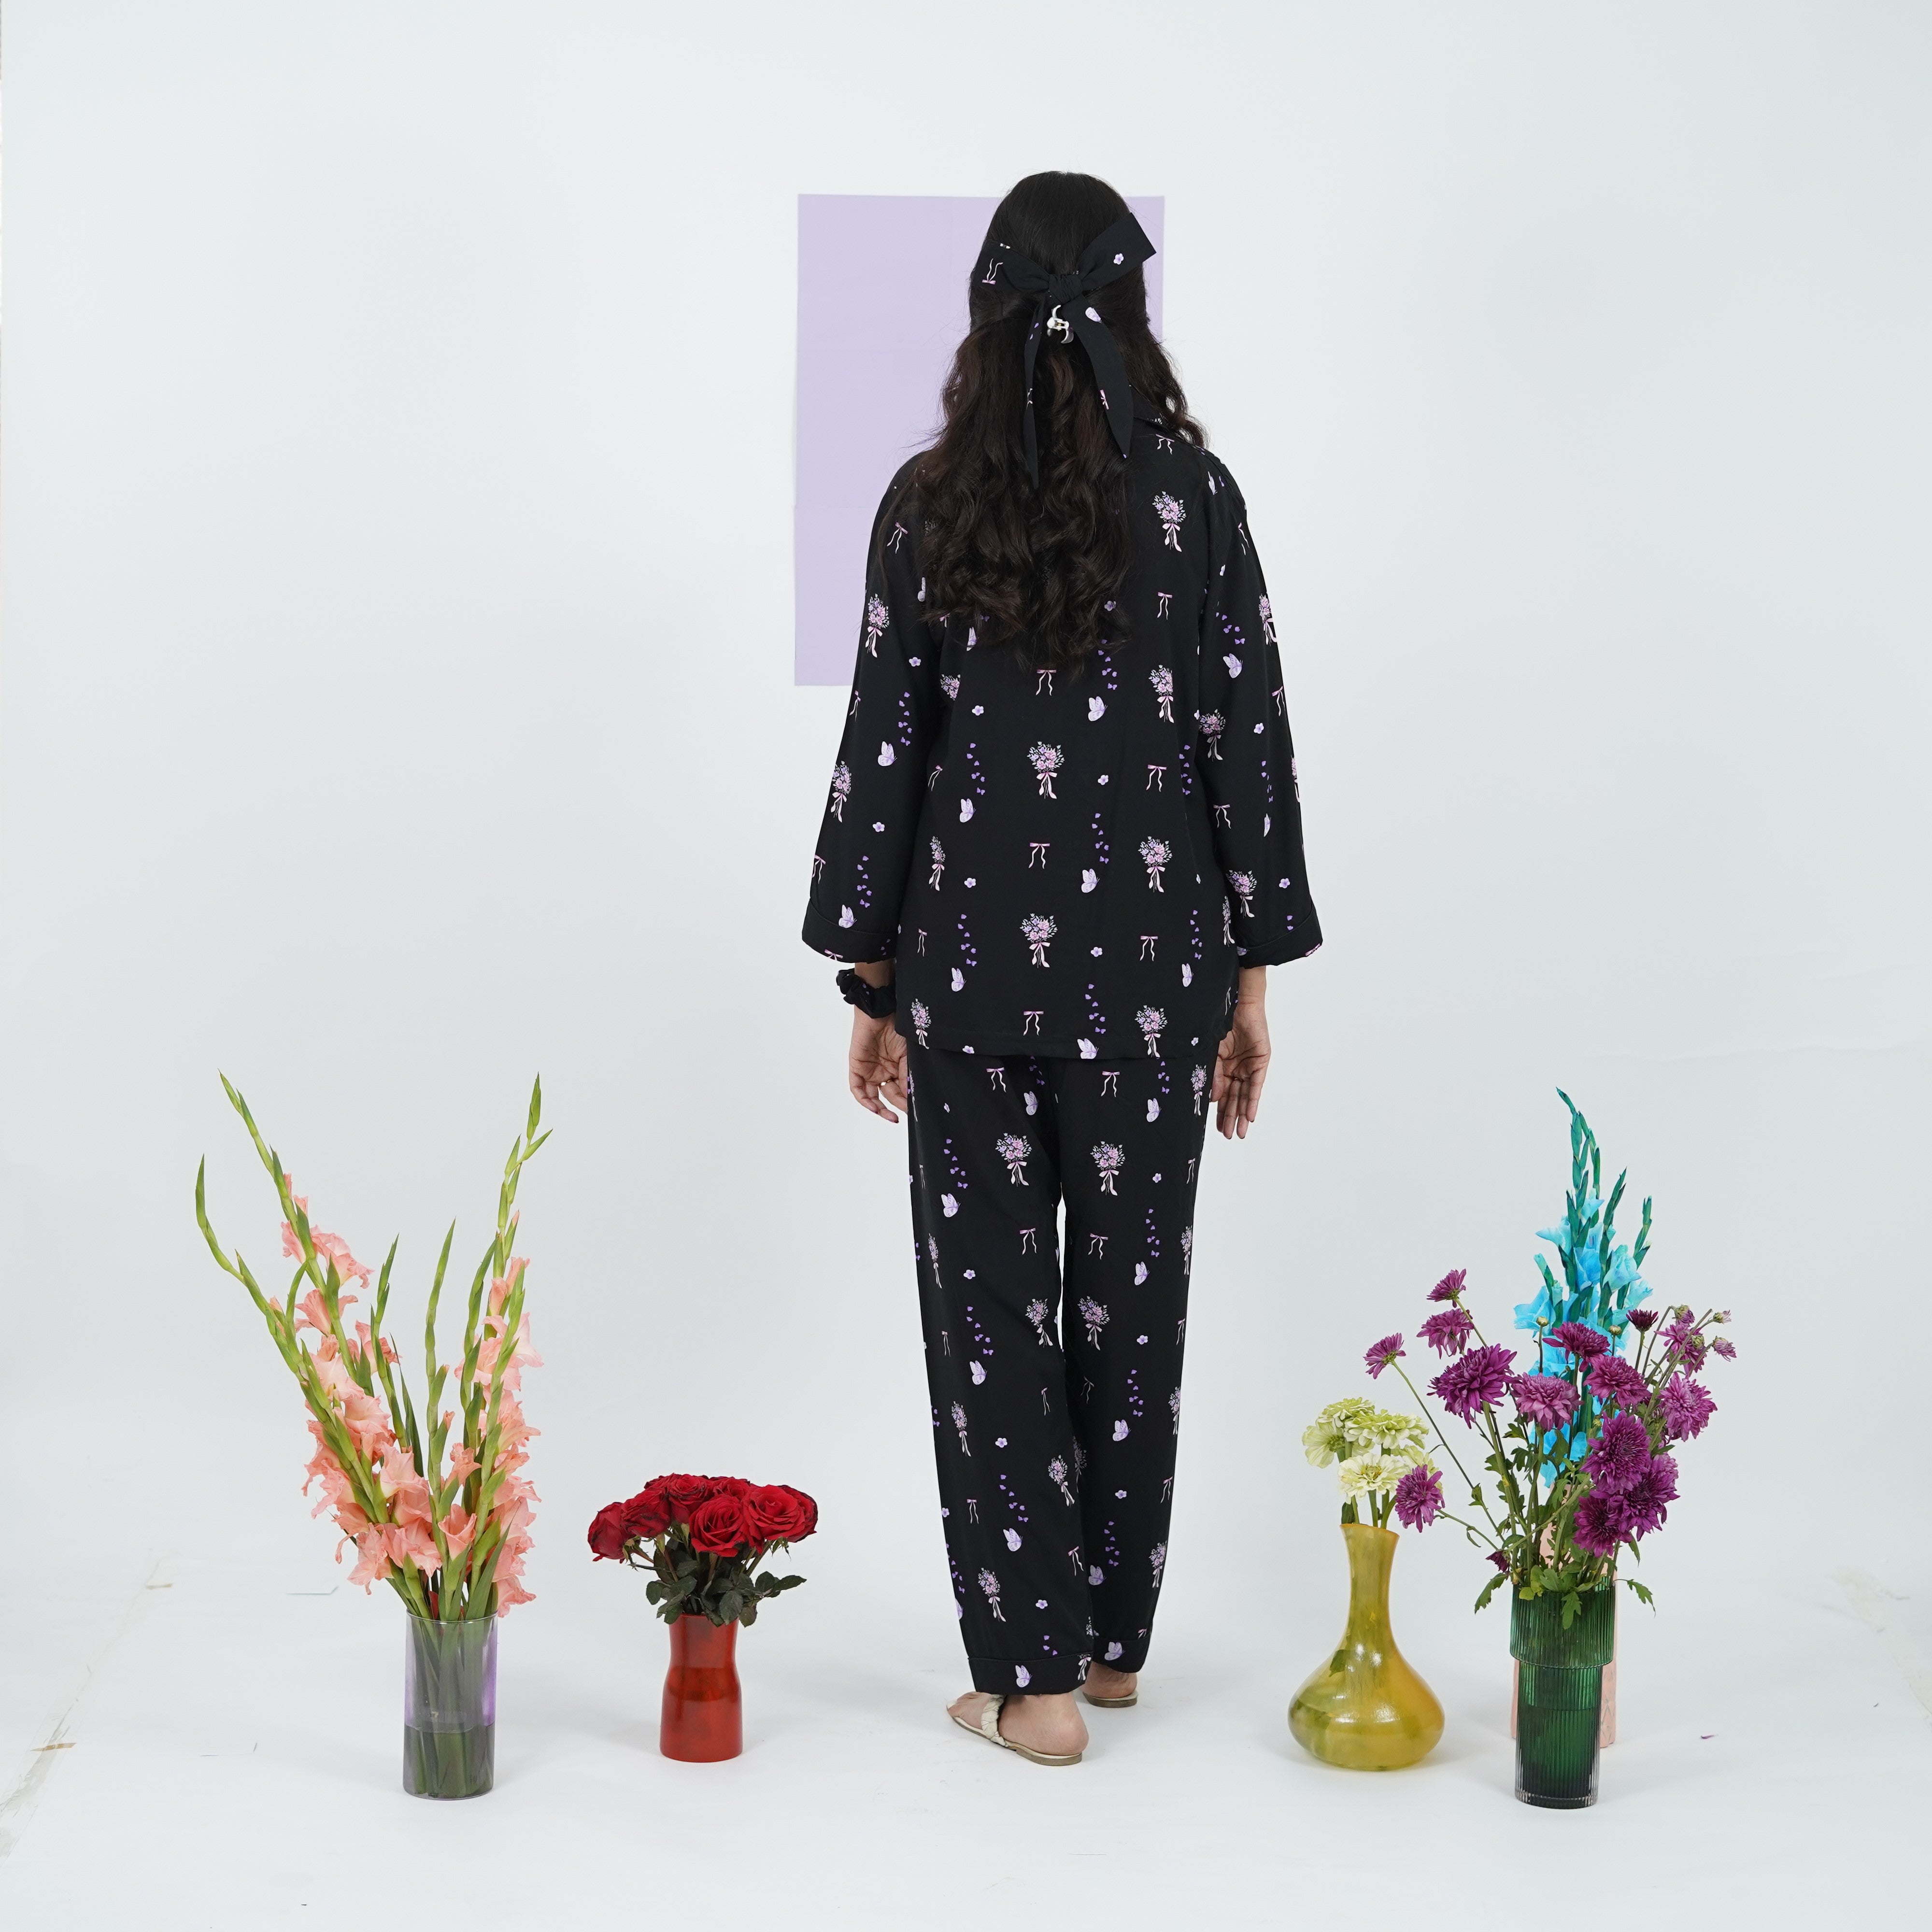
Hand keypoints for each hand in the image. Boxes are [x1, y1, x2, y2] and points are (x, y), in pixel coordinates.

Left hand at [848, 1010, 908, 1121]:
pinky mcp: (856, 1068)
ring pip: (872, 1097)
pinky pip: (858, 1089)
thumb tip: (911, 1096)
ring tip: (891, 1117)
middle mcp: (882, 1072)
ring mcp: (869, 1071)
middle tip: (905, 1114)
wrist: (881, 1012)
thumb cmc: (897, 1028)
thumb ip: (907, 1075)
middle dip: (897, 1106)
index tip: (914, 1110)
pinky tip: (875, 1108)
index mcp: (896, 1068)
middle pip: (889, 1096)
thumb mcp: (907, 1055)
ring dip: (880, 1109)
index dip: (907, 1101)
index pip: (901, 1090)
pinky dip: (865, 1101)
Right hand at [1211, 981, 1269, 1139]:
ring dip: (1242, 1114)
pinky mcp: (1261, 1061)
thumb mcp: (1212, 1053)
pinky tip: (1250, 1116)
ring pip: (1246, 1095)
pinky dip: (1253, 1100)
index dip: (1219, 1111)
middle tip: (1228, 1136)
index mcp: (1224, 1066)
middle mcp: (1237, 1068)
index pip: (1222, 1094)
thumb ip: (1214, 1076)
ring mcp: (1250, 1066)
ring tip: (1239, 1132)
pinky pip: (1256, 1085)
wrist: (1236, 1003)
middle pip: (1234, 1098)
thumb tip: (1213, 1099)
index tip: (1216, 1128)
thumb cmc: (1220, 1023)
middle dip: (1230, 1118)